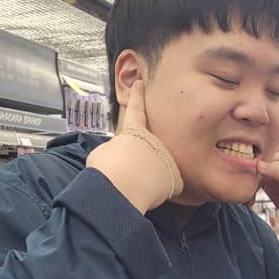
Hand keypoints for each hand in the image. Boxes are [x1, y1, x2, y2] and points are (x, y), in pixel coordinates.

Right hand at [87, 81, 182, 213]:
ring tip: (134, 187)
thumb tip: (120, 156)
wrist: (121, 189)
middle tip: (125, 175)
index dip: (136, 96)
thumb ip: (115, 149)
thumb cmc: (107, 170)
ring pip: (155, 172)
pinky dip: (158, 193)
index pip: (135, 109)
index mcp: (134, 132)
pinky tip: (148, 195)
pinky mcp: (175, 178)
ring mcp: (167, 158)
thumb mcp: (102, 153)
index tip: (140, 83)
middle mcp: (154, 141)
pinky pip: (166, 187)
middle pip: (145, 153)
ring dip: (145, 180)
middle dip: (137, 165)